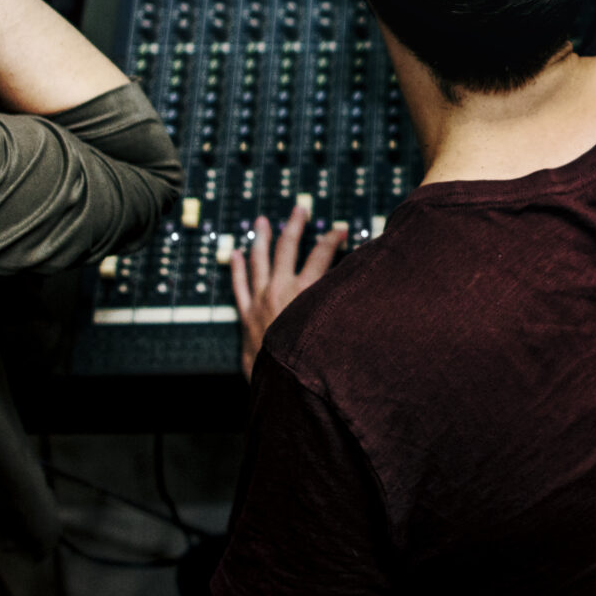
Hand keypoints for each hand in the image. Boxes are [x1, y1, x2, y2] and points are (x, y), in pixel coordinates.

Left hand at [227, 199, 348, 378]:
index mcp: (306, 292)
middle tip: (299, 208)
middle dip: (295, 225)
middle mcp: (281, 290)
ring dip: (261, 238)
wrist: (282, 386)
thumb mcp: (336, 330)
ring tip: (261, 221)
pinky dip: (236, 268)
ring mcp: (260, 300)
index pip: (322, 255)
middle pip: (288, 247)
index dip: (333, 238)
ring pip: (259, 260)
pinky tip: (235, 254)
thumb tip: (360, 289)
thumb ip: (345, 305)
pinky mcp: (246, 316)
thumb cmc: (311, 361)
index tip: (340, 228)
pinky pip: (238, 286)